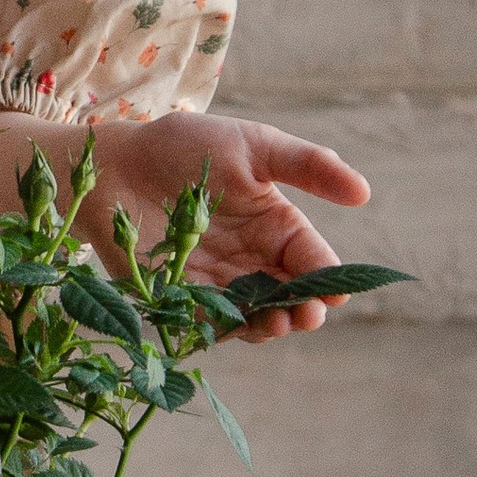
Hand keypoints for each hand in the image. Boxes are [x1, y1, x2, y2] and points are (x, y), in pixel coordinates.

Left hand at [0, 108, 369, 342]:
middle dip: (301, 310)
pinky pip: (210, 325)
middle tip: (304, 314)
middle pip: (288, 297)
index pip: (312, 259)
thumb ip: (305, 165)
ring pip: (254, 317)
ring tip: (273, 323)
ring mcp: (217, 283)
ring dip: (268, 325)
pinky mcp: (180, 299)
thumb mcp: (251, 145)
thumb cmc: (183, 146)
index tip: (333, 292)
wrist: (112, 163)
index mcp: (276, 225)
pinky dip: (223, 331)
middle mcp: (252, 260)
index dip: (326, 278)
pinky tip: (232, 328)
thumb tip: (364, 192)